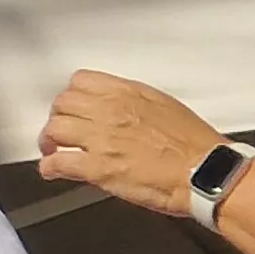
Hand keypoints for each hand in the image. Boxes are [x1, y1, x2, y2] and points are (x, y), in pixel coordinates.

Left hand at [37, 72, 222, 216]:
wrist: (204, 172)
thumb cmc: (195, 145)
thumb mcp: (164, 106)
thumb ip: (135, 103)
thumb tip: (122, 108)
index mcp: (127, 93)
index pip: (81, 81)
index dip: (72, 96)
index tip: (73, 105)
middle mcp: (109, 110)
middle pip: (63, 104)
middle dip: (59, 117)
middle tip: (61, 129)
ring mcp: (100, 139)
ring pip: (55, 129)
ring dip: (51, 141)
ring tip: (53, 149)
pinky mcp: (98, 168)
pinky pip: (58, 162)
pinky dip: (50, 167)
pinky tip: (52, 171)